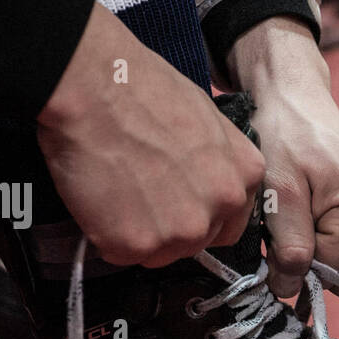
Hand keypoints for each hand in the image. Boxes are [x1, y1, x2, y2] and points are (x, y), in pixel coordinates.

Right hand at [38, 3, 264, 267]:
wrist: (93, 85)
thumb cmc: (144, 89)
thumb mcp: (209, 119)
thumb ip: (219, 161)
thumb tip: (206, 184)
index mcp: (244, 178)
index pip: (229, 224)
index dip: (198, 215)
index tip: (174, 201)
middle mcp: (221, 209)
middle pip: (196, 242)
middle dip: (169, 226)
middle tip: (137, 191)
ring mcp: (180, 231)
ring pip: (160, 253)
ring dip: (138, 233)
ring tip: (116, 191)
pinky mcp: (136, 244)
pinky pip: (120, 253)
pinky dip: (105, 235)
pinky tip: (98, 198)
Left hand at [229, 17, 338, 295]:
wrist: (298, 103)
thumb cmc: (284, 139)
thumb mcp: (278, 193)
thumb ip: (288, 247)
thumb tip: (290, 293)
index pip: (329, 272)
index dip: (295, 262)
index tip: (278, 230)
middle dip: (312, 259)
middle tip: (292, 220)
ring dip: (322, 253)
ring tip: (305, 213)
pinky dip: (333, 244)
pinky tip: (319, 213)